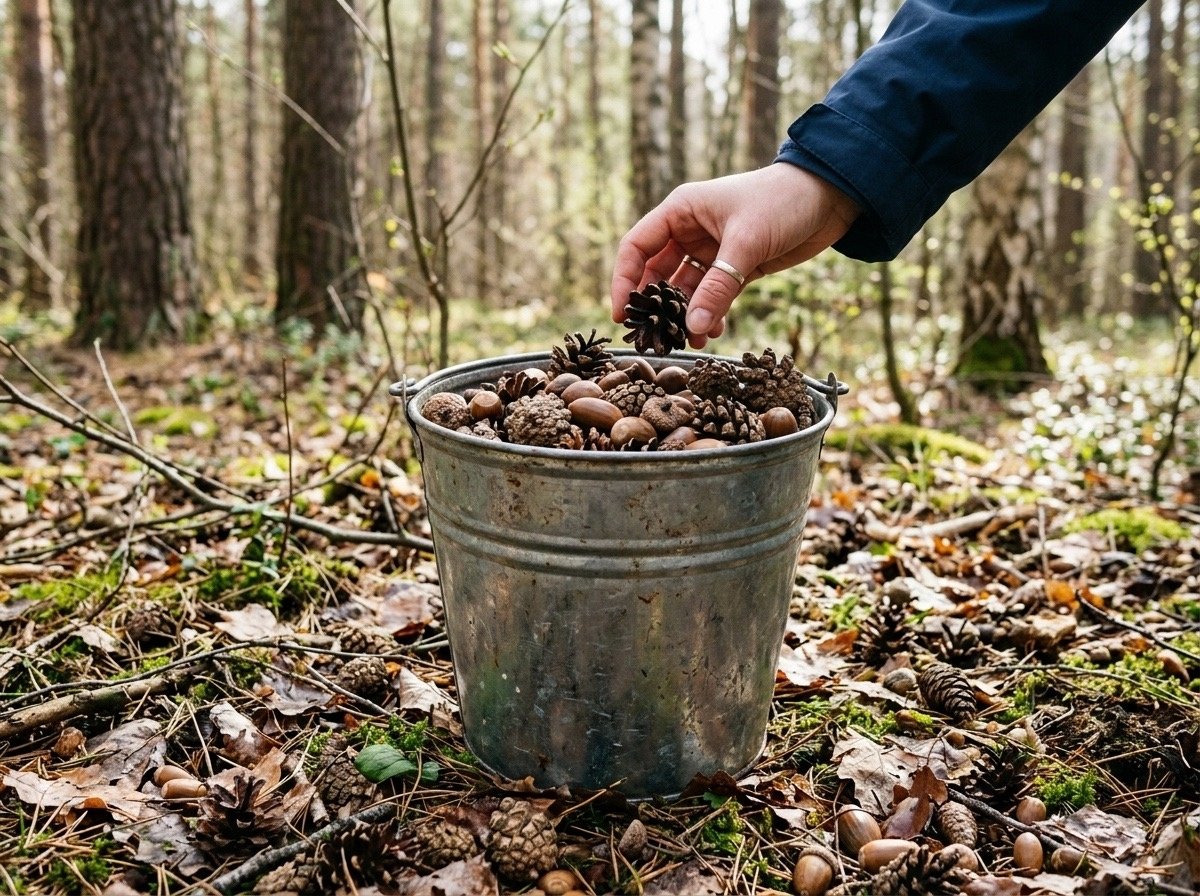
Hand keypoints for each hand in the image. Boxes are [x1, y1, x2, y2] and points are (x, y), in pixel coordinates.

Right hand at [610, 163, 860, 348]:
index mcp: (681, 211)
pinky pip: (712, 297)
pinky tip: (712, 332)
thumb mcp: (746, 243)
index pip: (637, 248)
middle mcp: (690, 231)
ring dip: (685, 316)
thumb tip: (691, 328)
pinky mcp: (735, 268)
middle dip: (657, 308)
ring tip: (689, 341)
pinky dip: (709, 315)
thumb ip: (718, 288)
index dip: (625, 281)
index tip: (623, 314)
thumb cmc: (782, 202)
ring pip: (686, 291)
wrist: (830, 197)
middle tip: (656, 338)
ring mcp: (712, 251)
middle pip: (657, 275)